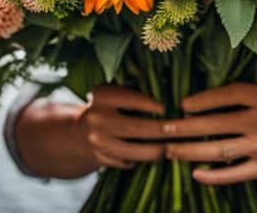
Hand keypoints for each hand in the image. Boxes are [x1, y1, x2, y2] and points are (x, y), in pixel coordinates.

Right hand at [15, 85, 167, 175]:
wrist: (74, 133)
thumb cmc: (104, 109)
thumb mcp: (111, 95)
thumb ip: (132, 95)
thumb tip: (168, 102)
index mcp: (103, 97)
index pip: (134, 100)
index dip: (154, 105)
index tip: (170, 108)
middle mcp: (99, 119)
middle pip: (139, 128)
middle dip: (164, 130)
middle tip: (183, 130)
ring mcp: (99, 142)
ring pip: (136, 151)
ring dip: (158, 150)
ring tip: (173, 147)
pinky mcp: (102, 159)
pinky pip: (128, 161)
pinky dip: (143, 159)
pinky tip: (156, 154)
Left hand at [163, 83, 256, 183]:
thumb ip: (247, 93)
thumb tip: (209, 98)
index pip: (229, 96)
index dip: (204, 100)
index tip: (183, 104)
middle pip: (217, 124)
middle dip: (186, 127)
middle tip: (164, 129)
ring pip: (220, 150)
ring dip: (191, 151)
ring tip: (171, 150)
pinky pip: (234, 174)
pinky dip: (213, 175)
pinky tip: (195, 172)